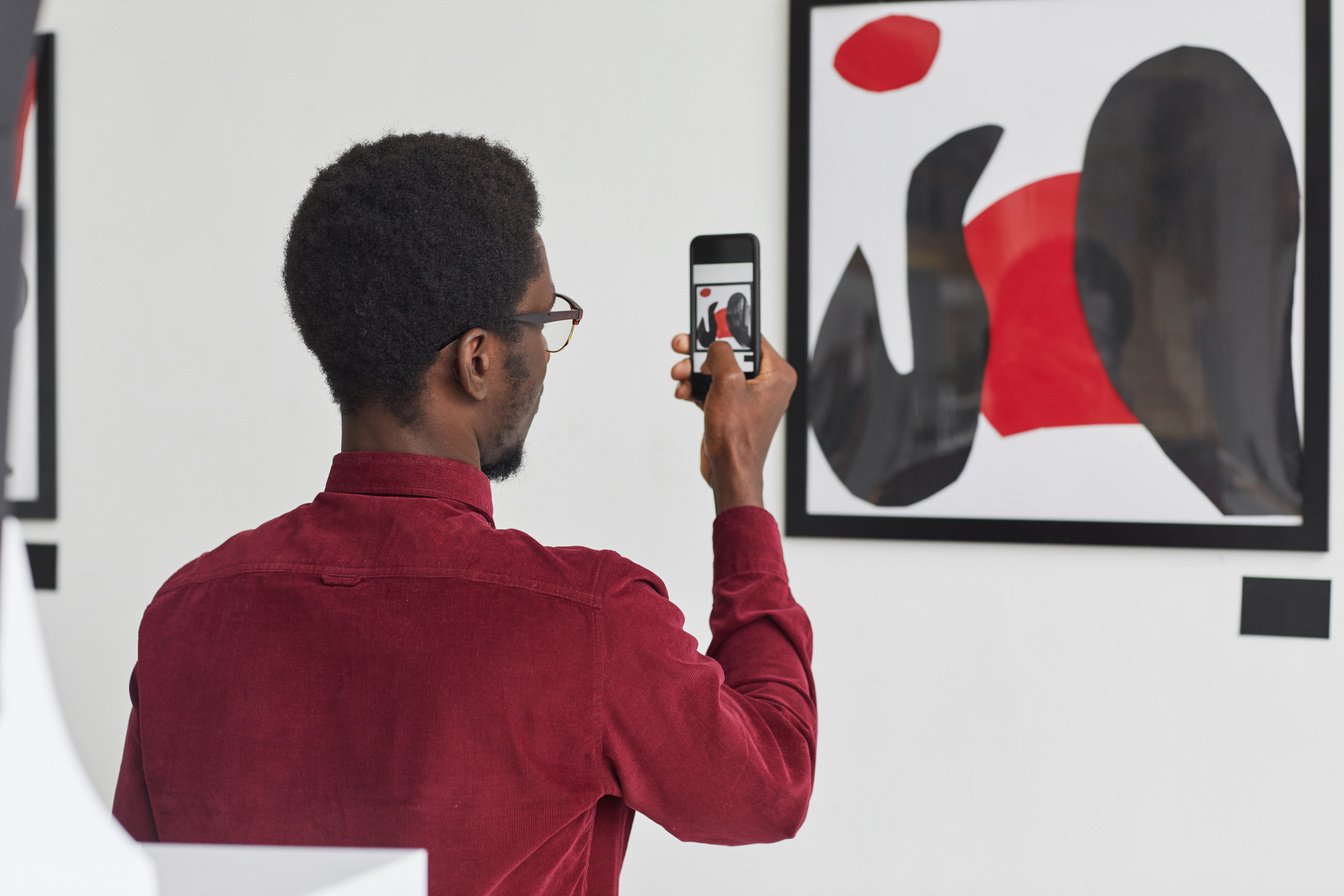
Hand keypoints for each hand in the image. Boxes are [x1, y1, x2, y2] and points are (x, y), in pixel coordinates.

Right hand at [670, 334, 796, 512]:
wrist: (729, 474)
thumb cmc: (738, 438)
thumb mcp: (728, 384)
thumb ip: (722, 354)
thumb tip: (716, 344)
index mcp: (777, 375)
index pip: (752, 338)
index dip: (728, 328)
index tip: (710, 317)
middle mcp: (766, 384)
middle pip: (730, 354)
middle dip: (702, 352)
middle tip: (683, 343)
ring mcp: (748, 398)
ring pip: (716, 371)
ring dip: (693, 370)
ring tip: (679, 373)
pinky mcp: (731, 409)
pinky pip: (711, 388)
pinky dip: (695, 388)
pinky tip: (683, 392)